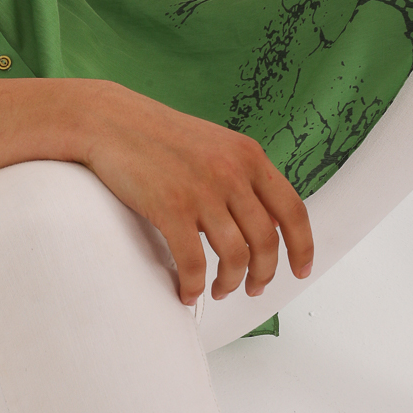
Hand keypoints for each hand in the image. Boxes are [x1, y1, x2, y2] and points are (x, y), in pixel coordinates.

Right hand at [81, 85, 313, 305]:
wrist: (110, 121)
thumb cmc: (158, 135)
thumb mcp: (214, 146)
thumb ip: (243, 178)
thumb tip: (267, 224)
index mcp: (249, 156)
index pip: (293, 210)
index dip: (301, 247)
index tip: (300, 269)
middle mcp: (232, 172)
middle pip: (266, 241)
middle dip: (264, 274)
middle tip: (253, 288)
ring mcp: (203, 190)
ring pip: (235, 257)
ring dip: (231, 283)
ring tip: (219, 290)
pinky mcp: (171, 207)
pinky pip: (194, 263)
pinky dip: (193, 286)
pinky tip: (187, 291)